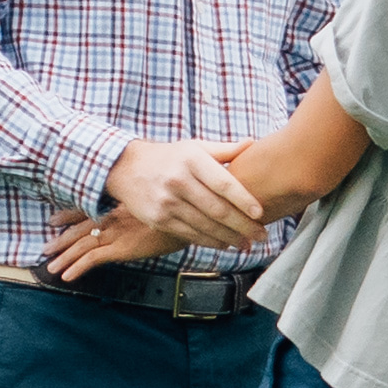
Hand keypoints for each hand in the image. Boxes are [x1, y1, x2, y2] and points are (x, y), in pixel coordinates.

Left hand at [43, 210, 184, 280]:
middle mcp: (113, 216)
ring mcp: (116, 232)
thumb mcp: (157, 199)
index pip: (87, 209)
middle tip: (46, 249)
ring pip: (81, 245)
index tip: (54, 220)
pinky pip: (93, 259)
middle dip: (61, 240)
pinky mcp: (122, 247)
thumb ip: (144, 202)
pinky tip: (67, 276)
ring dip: (64, 257)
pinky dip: (77, 267)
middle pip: (79, 229)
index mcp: (118, 204)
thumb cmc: (178, 205)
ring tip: (51, 268)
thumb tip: (142, 206)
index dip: (69, 216)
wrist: (190, 211)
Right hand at [104, 137, 261, 247]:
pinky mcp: (158, 219)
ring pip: (205, 226)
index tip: (261, 213)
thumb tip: (253, 143)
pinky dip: (210, 241)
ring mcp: (167, 202)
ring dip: (230, 238)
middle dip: (243, 225)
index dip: (244, 200)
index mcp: (192, 160)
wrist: (126, 168)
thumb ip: (224, 149)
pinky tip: (225, 244)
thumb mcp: (194, 146)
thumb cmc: (169, 157)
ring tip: (247, 243)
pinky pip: (190, 234)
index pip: (224, 183)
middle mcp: (179, 181)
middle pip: (217, 209)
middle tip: (261, 234)